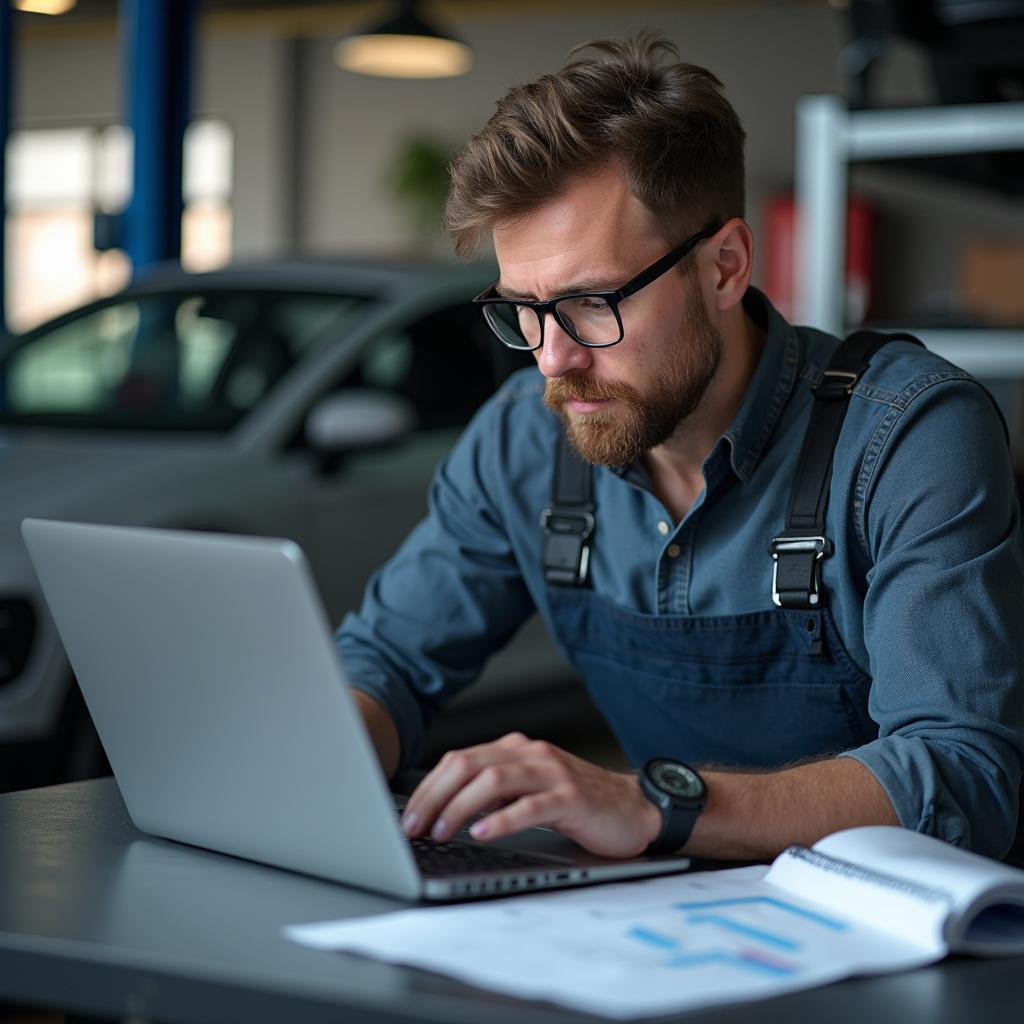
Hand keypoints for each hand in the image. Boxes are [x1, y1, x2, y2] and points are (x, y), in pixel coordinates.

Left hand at [401, 732, 661, 858]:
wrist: (633, 809)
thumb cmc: (577, 804)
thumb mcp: (528, 791)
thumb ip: (493, 792)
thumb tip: (442, 811)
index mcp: (514, 750)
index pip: (458, 760)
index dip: (428, 788)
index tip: (408, 817)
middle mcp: (530, 754)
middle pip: (468, 765)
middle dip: (434, 797)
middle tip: (414, 827)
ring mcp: (551, 772)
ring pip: (493, 780)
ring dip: (459, 807)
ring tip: (441, 832)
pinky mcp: (571, 796)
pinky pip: (530, 805)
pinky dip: (502, 818)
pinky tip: (482, 832)